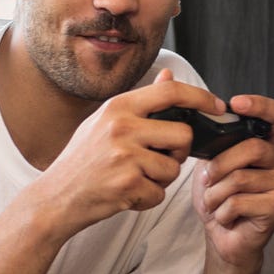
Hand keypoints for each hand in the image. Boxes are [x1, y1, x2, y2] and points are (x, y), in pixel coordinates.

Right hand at [34, 69, 224, 236]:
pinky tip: (127, 193)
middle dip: (179, 151)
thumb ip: (141, 102)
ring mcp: (125, 157)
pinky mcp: (128, 185)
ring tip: (134, 178)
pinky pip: (160, 193)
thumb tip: (169, 75)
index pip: (170, 91)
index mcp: (118, 107)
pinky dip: (148, 198)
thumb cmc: (82, 159)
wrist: (55, 197)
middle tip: (159, 158)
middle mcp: (121, 128)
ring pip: (174, 168)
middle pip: (183, 134)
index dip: (200, 96)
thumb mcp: (105, 121)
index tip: (217, 106)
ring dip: (161, 179)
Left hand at [196, 92, 273, 271]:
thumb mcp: (208, 162)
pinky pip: (240, 202)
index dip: (261, 105)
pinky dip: (222, 211)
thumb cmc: (218, 197)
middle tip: (208, 180)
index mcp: (266, 143)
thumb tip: (184, 99)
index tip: (236, 103)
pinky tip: (225, 216)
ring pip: (241, 178)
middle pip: (253, 147)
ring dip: (215, 194)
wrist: (222, 236)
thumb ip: (206, 137)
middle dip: (220, 165)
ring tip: (215, 202)